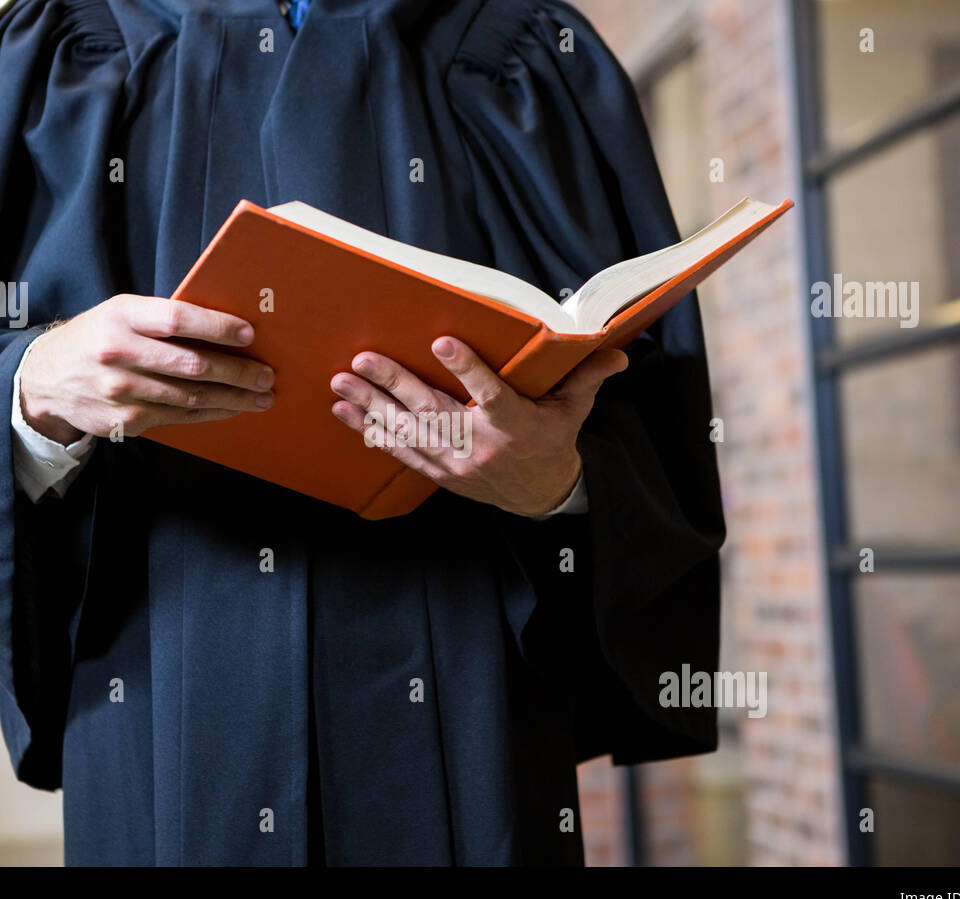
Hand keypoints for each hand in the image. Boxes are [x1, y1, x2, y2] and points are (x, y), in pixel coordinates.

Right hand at [19, 295, 274, 443]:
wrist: (46, 379)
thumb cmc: (98, 337)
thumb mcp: (120, 314)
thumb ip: (162, 319)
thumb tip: (225, 327)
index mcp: (122, 317)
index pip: (177, 320)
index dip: (217, 327)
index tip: (249, 335)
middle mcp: (119, 353)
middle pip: (191, 365)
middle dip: (237, 371)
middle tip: (266, 375)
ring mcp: (122, 391)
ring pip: (190, 397)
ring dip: (233, 398)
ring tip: (261, 396)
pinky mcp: (126, 420)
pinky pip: (180, 418)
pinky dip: (212, 413)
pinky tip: (233, 409)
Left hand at [330, 336, 627, 514]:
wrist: (538, 496)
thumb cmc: (552, 440)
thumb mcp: (572, 410)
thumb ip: (586, 378)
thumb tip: (617, 352)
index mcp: (515, 425)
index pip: (490, 394)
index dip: (466, 369)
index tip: (440, 342)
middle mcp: (480, 445)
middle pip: (433, 412)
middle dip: (395, 384)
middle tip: (364, 359)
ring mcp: (455, 462)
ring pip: (407, 431)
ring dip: (371, 406)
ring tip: (341, 382)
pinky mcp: (438, 472)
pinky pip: (398, 451)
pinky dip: (369, 432)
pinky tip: (344, 412)